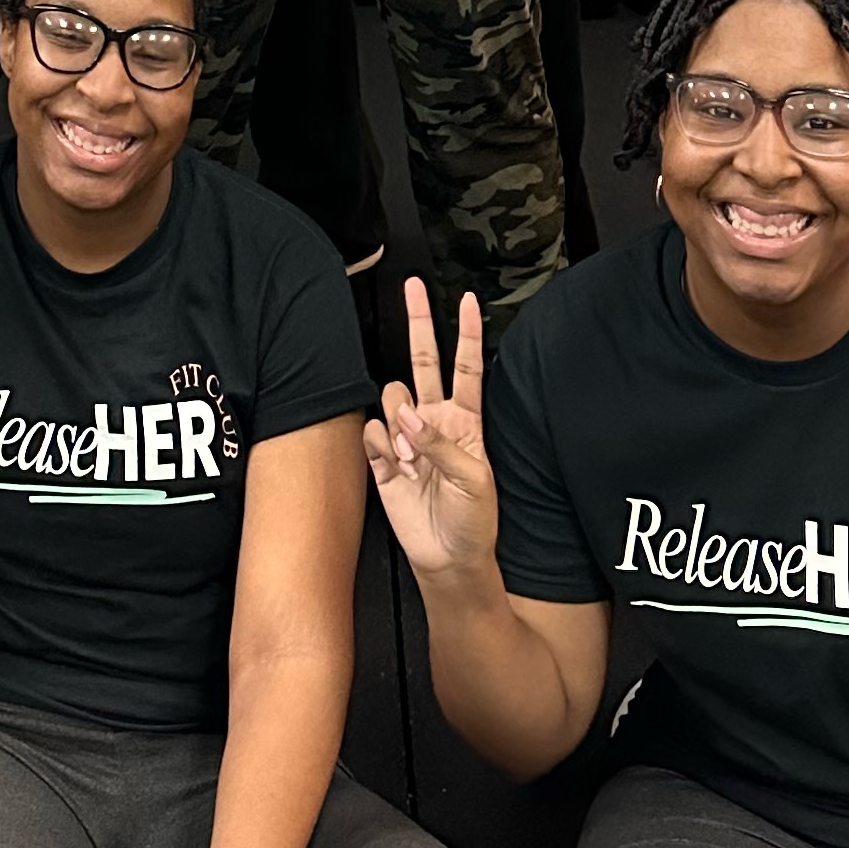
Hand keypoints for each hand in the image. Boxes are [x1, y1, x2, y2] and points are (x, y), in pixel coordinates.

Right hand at [364, 280, 500, 577]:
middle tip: (413, 287)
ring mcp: (408, 438)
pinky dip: (382, 445)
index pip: (467, 367)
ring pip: (393, 397)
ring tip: (412, 457)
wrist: (449, 559)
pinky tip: (396, 465)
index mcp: (465, 421)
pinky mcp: (383, 459)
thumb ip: (442, 443)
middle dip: (418, 323)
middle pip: (424, 361)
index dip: (468, 334)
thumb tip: (409, 417)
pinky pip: (372, 433)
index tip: (468, 301)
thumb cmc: (474, 521)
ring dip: (399, 420)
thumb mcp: (475, 480)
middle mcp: (435, 421)